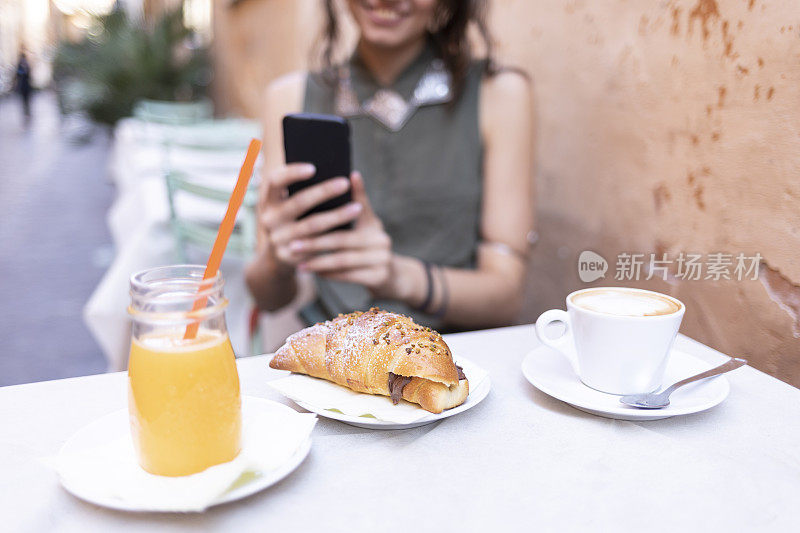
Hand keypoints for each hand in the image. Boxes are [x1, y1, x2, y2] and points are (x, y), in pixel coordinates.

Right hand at [258, 163, 363, 266]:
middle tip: (345, 183)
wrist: (280, 255)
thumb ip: (302, 189)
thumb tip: (337, 174)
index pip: (275, 180)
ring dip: (337, 216)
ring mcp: (278, 239)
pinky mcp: (290, 255)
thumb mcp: (288, 203)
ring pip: (312, 225)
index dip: (292, 173)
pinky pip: (317, 245)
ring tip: (357, 208)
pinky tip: (352, 230)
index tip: (314, 168)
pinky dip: (335, 236)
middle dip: (323, 191)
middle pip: (298, 202)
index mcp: (267, 200)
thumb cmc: (292, 219)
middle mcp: (269, 218)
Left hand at [290, 172, 393, 292]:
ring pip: (343, 260)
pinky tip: (314, 273)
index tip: (308, 209)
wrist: (391, 275)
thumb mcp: (366, 224)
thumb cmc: (369, 244)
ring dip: (318, 262)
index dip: (333, 210)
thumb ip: (357, 202)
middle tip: (294, 244)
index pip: (353, 211)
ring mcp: (383, 259)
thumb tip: (351, 173)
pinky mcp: (380, 277)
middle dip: (315, 243)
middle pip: (342, 240)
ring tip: (299, 264)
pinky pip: (348, 276)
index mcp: (374, 224)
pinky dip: (329, 274)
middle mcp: (382, 240)